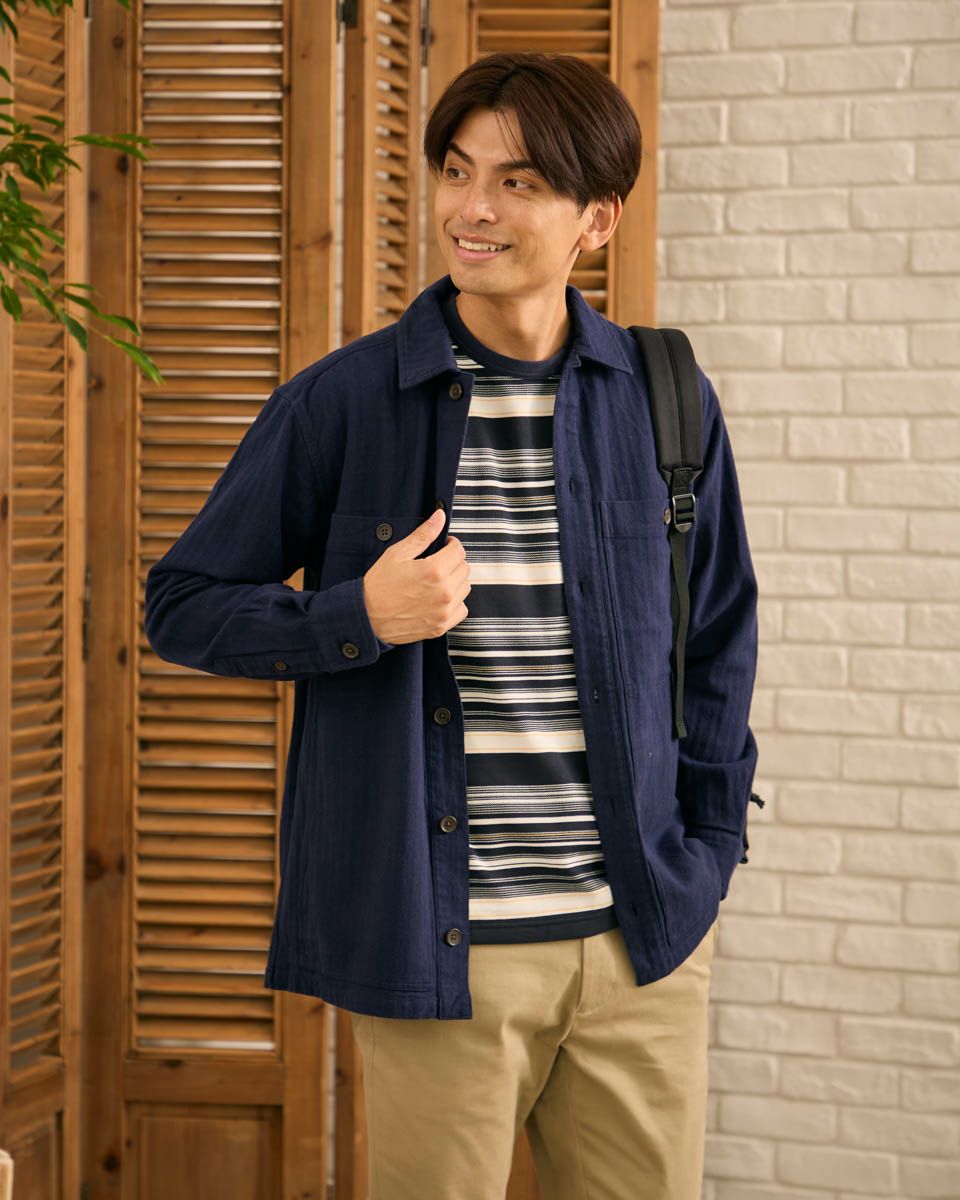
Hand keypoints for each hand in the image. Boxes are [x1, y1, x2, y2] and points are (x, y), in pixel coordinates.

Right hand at [362, 509, 471, 644]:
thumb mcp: (398, 554)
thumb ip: (423, 535)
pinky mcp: (442, 626)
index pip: (459, 551)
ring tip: (436, 581)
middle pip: (464, 568)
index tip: (442, 547)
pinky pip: (462, 609)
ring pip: (465, 588)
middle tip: (436, 563)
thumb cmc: (379, 585)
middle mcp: (444, 592)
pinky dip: (455, 602)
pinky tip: (439, 598)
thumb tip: (439, 517)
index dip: (450, 545)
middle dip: (453, 562)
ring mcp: (444, 611)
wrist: (367, 617)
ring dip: (455, 581)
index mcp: (434, 570)